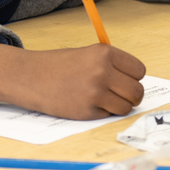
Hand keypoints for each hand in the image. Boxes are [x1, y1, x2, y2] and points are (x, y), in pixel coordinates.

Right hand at [0, 42, 145, 119]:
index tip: (126, 79)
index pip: (139, 71)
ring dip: (119, 106)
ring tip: (104, 100)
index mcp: (104, 53)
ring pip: (126, 106)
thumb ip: (111, 64)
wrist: (30, 76)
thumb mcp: (87, 54)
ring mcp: (95, 93)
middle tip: (120, 94)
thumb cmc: (58, 65)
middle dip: (131, 95)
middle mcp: (102, 72)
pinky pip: (108, 115)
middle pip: (136, 91)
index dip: (133, 77)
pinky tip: (88, 103)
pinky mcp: (86, 111)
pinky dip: (102, 112)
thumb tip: (135, 81)